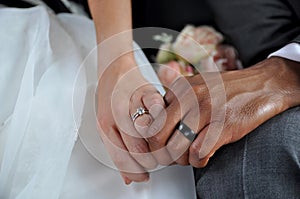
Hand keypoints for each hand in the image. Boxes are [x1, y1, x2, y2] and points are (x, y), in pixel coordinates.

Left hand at [97, 55, 164, 183]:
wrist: (115, 71)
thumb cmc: (111, 100)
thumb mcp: (107, 126)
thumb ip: (117, 152)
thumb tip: (128, 178)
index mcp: (105, 124)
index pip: (120, 157)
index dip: (134, 172)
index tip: (142, 177)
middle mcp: (117, 113)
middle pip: (138, 149)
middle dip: (150, 162)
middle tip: (154, 162)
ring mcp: (133, 102)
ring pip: (151, 134)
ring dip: (160, 146)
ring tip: (161, 148)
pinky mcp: (148, 91)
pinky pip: (160, 112)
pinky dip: (164, 121)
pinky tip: (165, 126)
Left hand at [147, 57, 299, 166]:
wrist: (260, 86)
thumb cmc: (225, 90)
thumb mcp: (194, 87)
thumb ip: (174, 102)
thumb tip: (154, 127)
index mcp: (179, 89)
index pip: (152, 120)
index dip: (153, 139)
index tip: (159, 146)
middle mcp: (189, 97)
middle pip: (158, 136)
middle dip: (161, 153)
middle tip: (170, 157)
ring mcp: (206, 110)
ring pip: (177, 148)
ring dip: (181, 159)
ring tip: (189, 156)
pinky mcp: (224, 125)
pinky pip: (199, 153)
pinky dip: (198, 161)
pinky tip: (203, 156)